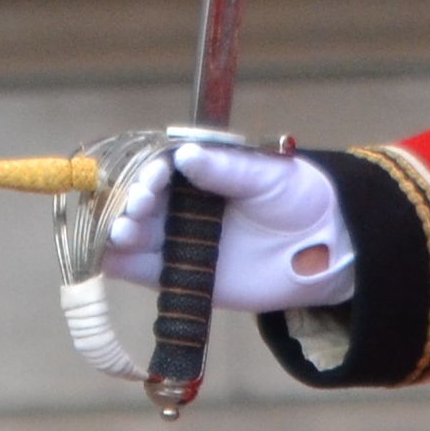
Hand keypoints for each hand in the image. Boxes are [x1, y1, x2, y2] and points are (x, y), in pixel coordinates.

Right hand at [104, 142, 356, 312]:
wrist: (325, 247)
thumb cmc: (297, 197)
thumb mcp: (266, 175)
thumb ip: (226, 170)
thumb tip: (185, 155)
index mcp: (197, 171)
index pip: (159, 167)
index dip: (149, 172)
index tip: (151, 180)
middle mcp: (179, 203)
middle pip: (139, 201)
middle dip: (130, 203)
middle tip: (135, 210)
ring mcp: (177, 239)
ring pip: (133, 234)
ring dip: (119, 233)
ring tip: (122, 233)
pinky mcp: (181, 275)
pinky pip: (141, 270)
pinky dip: (118, 265)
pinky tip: (104, 261)